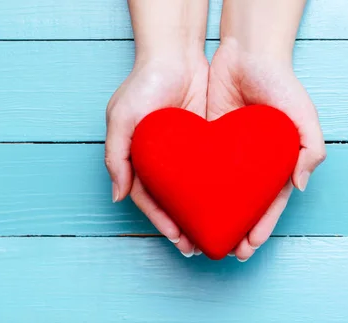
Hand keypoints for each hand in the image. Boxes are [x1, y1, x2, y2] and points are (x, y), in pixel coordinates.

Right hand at [105, 56, 207, 256]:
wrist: (177, 51)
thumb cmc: (145, 82)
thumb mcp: (122, 117)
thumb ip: (117, 156)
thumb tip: (118, 196)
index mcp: (140, 160)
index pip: (152, 199)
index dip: (164, 221)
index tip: (178, 239)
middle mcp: (163, 161)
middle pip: (175, 201)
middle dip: (185, 226)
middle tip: (199, 247)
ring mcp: (186, 154)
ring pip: (195, 192)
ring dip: (203, 214)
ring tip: (217, 234)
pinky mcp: (207, 143)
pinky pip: (213, 172)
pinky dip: (218, 190)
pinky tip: (230, 205)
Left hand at [207, 38, 325, 260]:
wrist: (247, 51)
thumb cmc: (281, 82)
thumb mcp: (304, 115)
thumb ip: (309, 149)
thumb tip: (300, 186)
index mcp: (277, 163)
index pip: (269, 203)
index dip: (260, 226)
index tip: (248, 247)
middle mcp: (253, 163)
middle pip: (244, 204)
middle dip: (236, 230)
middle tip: (224, 252)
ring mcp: (230, 154)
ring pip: (221, 193)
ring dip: (215, 216)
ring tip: (201, 237)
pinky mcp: (208, 140)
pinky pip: (201, 171)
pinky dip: (196, 191)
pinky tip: (186, 206)